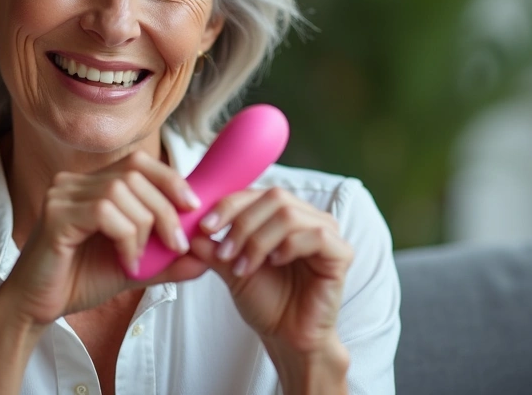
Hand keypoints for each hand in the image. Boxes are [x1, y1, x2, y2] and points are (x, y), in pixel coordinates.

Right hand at [0, 150, 209, 326]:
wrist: (37, 308)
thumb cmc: (80, 281)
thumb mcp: (135, 267)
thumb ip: (167, 259)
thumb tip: (207, 256)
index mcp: (92, 184)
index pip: (139, 162)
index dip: (170, 179)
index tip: (192, 206)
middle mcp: (75, 182)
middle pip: (135, 174)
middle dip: (165, 209)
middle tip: (176, 244)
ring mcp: (61, 195)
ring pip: (121, 191)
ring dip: (144, 227)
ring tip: (141, 259)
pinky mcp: (55, 215)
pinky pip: (104, 212)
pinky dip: (125, 237)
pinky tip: (125, 262)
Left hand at [190, 187, 352, 355]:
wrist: (286, 338)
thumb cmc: (266, 302)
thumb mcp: (231, 270)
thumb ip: (214, 248)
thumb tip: (190, 229)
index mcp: (283, 215)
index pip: (256, 194)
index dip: (228, 205)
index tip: (204, 226)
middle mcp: (308, 217)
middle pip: (274, 197)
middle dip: (242, 224)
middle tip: (223, 253)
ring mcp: (327, 233)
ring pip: (289, 215)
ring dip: (258, 240)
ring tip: (241, 266)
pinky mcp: (341, 253)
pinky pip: (316, 235)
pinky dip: (288, 246)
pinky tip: (274, 263)